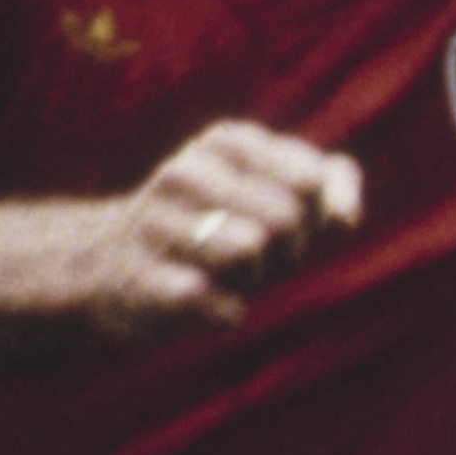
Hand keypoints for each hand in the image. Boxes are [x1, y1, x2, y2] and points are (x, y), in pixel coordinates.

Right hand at [108, 122, 363, 334]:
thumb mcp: (280, 192)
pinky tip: (197, 300)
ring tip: (220, 273)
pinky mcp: (138, 278)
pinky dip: (225, 313)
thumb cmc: (220, 229)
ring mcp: (153, 221)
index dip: (314, 217)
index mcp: (227, 141)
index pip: (311, 180)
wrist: (111, 268)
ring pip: (248, 250)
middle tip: (252, 256)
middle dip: (286, 252)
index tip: (284, 223)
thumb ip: (332, 183)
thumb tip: (344, 220)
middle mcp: (185, 170)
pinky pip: (218, 302)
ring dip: (251, 280)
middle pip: (285, 218)